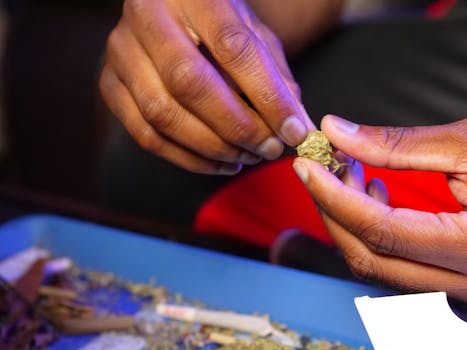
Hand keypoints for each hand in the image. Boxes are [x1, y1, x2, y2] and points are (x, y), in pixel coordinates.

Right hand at [99, 0, 312, 174]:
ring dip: (212, 147)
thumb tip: (295, 126)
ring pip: (162, 115)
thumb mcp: (251, 34)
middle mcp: (147, 17)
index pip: (233, 47)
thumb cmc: (216, 25)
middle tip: (268, 150)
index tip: (294, 130)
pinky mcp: (109, 86)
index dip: (267, 95)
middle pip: (189, 83)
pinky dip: (187, 158)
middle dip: (236, 127)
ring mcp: (120, 53)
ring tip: (246, 158)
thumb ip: (274, 75)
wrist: (165, 15)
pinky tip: (219, 162)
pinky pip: (145, 136)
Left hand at [293, 115, 466, 300]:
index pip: (378, 231)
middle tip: (321, 166)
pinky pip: (393, 263)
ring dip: (348, 219)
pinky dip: (369, 229)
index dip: (333, 195)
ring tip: (347, 172)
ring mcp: (456, 286)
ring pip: (376, 264)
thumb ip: (398, 145)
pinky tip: (374, 194)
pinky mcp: (451, 274)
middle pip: (368, 256)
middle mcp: (463, 281)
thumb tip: (336, 130)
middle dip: (333, 209)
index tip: (307, 164)